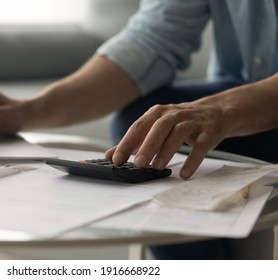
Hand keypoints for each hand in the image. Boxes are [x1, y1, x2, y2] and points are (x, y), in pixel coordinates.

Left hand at [105, 100, 227, 178]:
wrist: (216, 111)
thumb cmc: (178, 123)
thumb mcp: (155, 127)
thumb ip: (134, 141)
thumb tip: (110, 156)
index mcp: (157, 113)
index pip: (138, 127)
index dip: (127, 143)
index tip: (115, 160)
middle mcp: (173, 114)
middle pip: (159, 127)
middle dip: (147, 146)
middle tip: (138, 164)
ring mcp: (192, 122)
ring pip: (178, 134)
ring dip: (167, 150)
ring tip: (157, 167)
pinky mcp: (208, 132)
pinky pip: (200, 146)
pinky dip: (192, 160)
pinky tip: (184, 174)